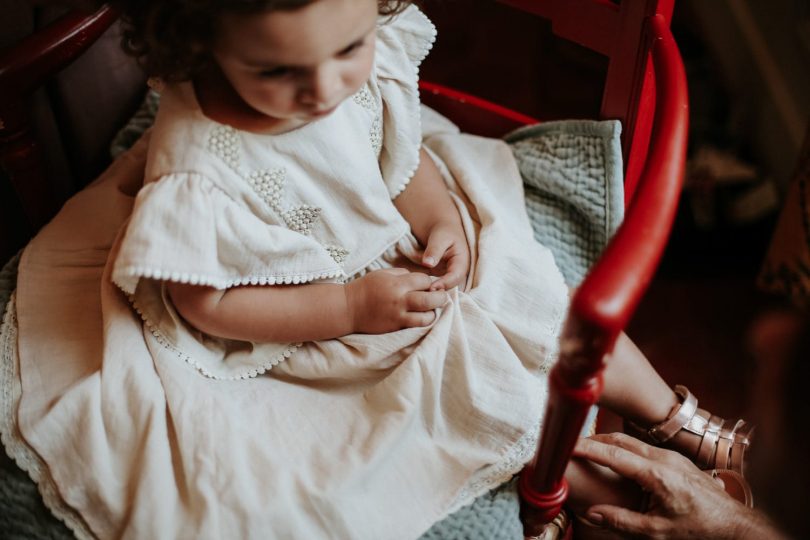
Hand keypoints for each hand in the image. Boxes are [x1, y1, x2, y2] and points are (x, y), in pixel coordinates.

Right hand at [345, 268, 447, 333]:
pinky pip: (416, 326)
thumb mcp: (383, 273)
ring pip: (427, 317)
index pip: (425, 280)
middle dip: (441, 297)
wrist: (348, 308)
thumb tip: (419, 278)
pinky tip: (422, 318)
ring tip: (431, 309)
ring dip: (434, 313)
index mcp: (397, 283)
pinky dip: (424, 322)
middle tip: (440, 297)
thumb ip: (402, 274)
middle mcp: (400, 299)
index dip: (429, 282)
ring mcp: (399, 315)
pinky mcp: (396, 327)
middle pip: (431, 298)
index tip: (427, 285)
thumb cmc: (365, 288)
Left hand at [420, 222, 469, 290]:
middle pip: (449, 286)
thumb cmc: (442, 231)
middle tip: (423, 295)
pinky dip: (426, 288)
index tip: (432, 288)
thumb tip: (427, 264)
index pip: (456, 276)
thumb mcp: (439, 237)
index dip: (445, 283)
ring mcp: (447, 275)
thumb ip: (434, 249)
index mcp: (461, 262)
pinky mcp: (438, 277)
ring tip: (419, 294)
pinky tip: (416, 290)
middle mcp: (456, 272)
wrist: (439, 229)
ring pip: (441, 288)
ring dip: (431, 292)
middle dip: (437, 291)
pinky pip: (433, 285)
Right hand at [573, 433, 777, 539]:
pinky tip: (616, 459)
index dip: (588, 448)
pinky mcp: (677, 460)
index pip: (614, 454)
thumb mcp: (658, 533)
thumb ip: (622, 521)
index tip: (568, 446)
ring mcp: (672, 456)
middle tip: (572, 445)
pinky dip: (623, 449)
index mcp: (657, 475)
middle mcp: (664, 459)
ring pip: (632, 441)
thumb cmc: (701, 529)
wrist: (735, 525)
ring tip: (589, 450)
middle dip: (594, 441)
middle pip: (620, 440)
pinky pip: (643, 447)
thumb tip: (592, 513)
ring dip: (608, 443)